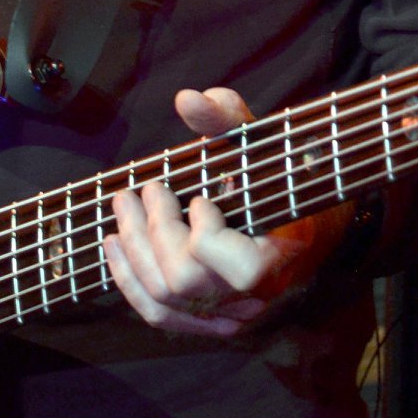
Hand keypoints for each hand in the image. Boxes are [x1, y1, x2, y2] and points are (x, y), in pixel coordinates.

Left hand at [104, 87, 356, 337]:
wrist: (302, 218)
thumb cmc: (279, 174)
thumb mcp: (260, 141)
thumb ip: (227, 119)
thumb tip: (187, 99)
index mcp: (285, 253)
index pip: (240, 270)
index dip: (208, 236)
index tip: (198, 199)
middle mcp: (259, 295)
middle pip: (187, 281)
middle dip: (155, 230)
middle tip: (144, 190)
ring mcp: (233, 313)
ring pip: (166, 300)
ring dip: (133, 252)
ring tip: (123, 209)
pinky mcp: (210, 319)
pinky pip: (161, 315)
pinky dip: (129, 281)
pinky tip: (114, 246)